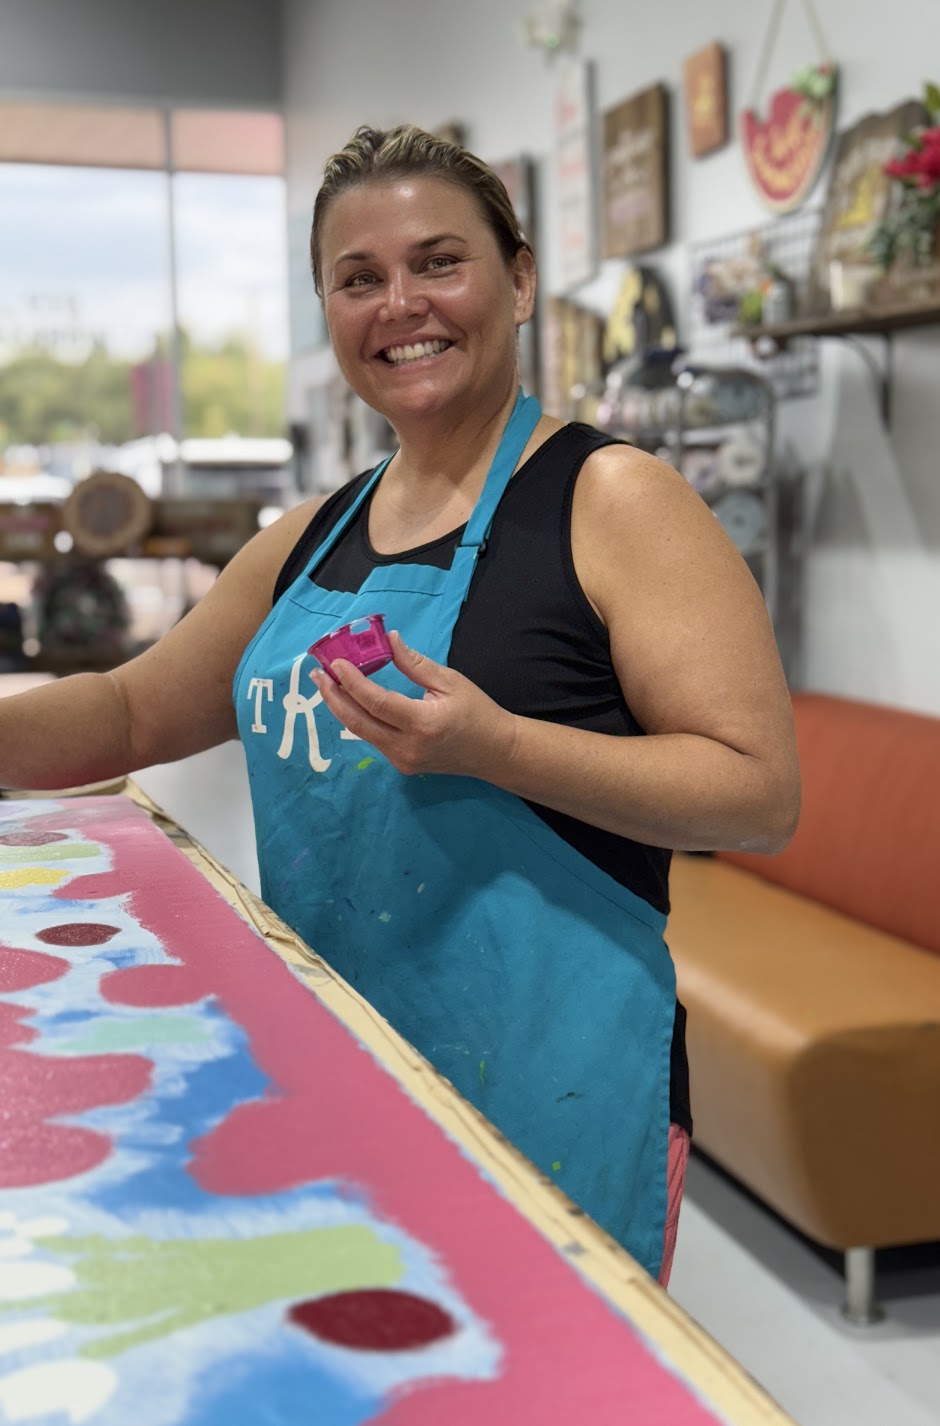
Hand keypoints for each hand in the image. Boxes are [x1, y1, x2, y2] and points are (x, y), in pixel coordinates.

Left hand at [310, 630, 516, 779]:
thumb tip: (389, 640)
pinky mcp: (403, 765)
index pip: (376, 702)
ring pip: (362, 733)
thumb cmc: (478, 712)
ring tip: (327, 685)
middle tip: (318, 674)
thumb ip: (415, 664)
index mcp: (423, 723)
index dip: (352, 682)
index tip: (335, 663)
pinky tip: (350, 701)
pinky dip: (359, 718)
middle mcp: (407, 747)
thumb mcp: (450, 682)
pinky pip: (374, 739)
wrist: (496, 752)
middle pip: (358, 722)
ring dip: (342, 708)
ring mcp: (403, 761)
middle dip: (333, 697)